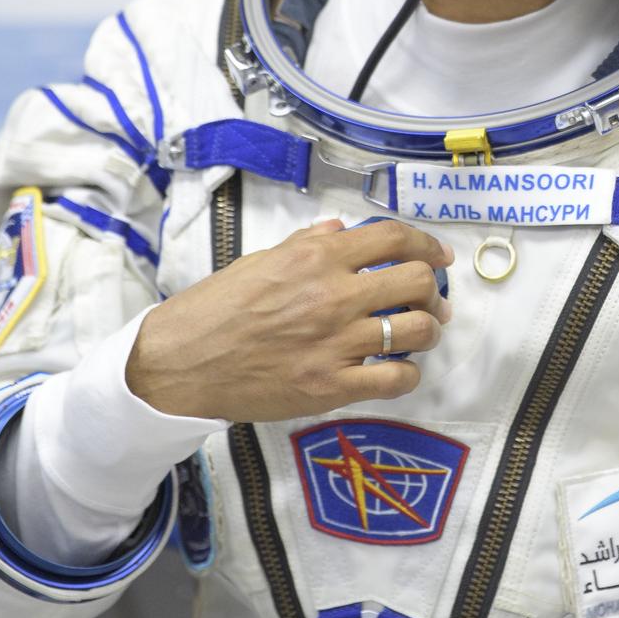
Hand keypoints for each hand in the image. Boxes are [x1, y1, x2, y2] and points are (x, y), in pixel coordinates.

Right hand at [125, 218, 452, 420]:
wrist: (179, 364)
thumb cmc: (215, 310)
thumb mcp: (261, 260)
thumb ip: (309, 243)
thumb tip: (343, 230)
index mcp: (317, 259)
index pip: (393, 238)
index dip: (426, 243)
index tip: (439, 254)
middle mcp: (333, 297)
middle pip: (417, 281)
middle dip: (434, 288)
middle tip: (433, 297)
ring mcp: (336, 344)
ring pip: (417, 330)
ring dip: (429, 329)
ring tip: (424, 331)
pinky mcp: (331, 387)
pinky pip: (396, 379)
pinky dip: (409, 373)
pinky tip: (400, 369)